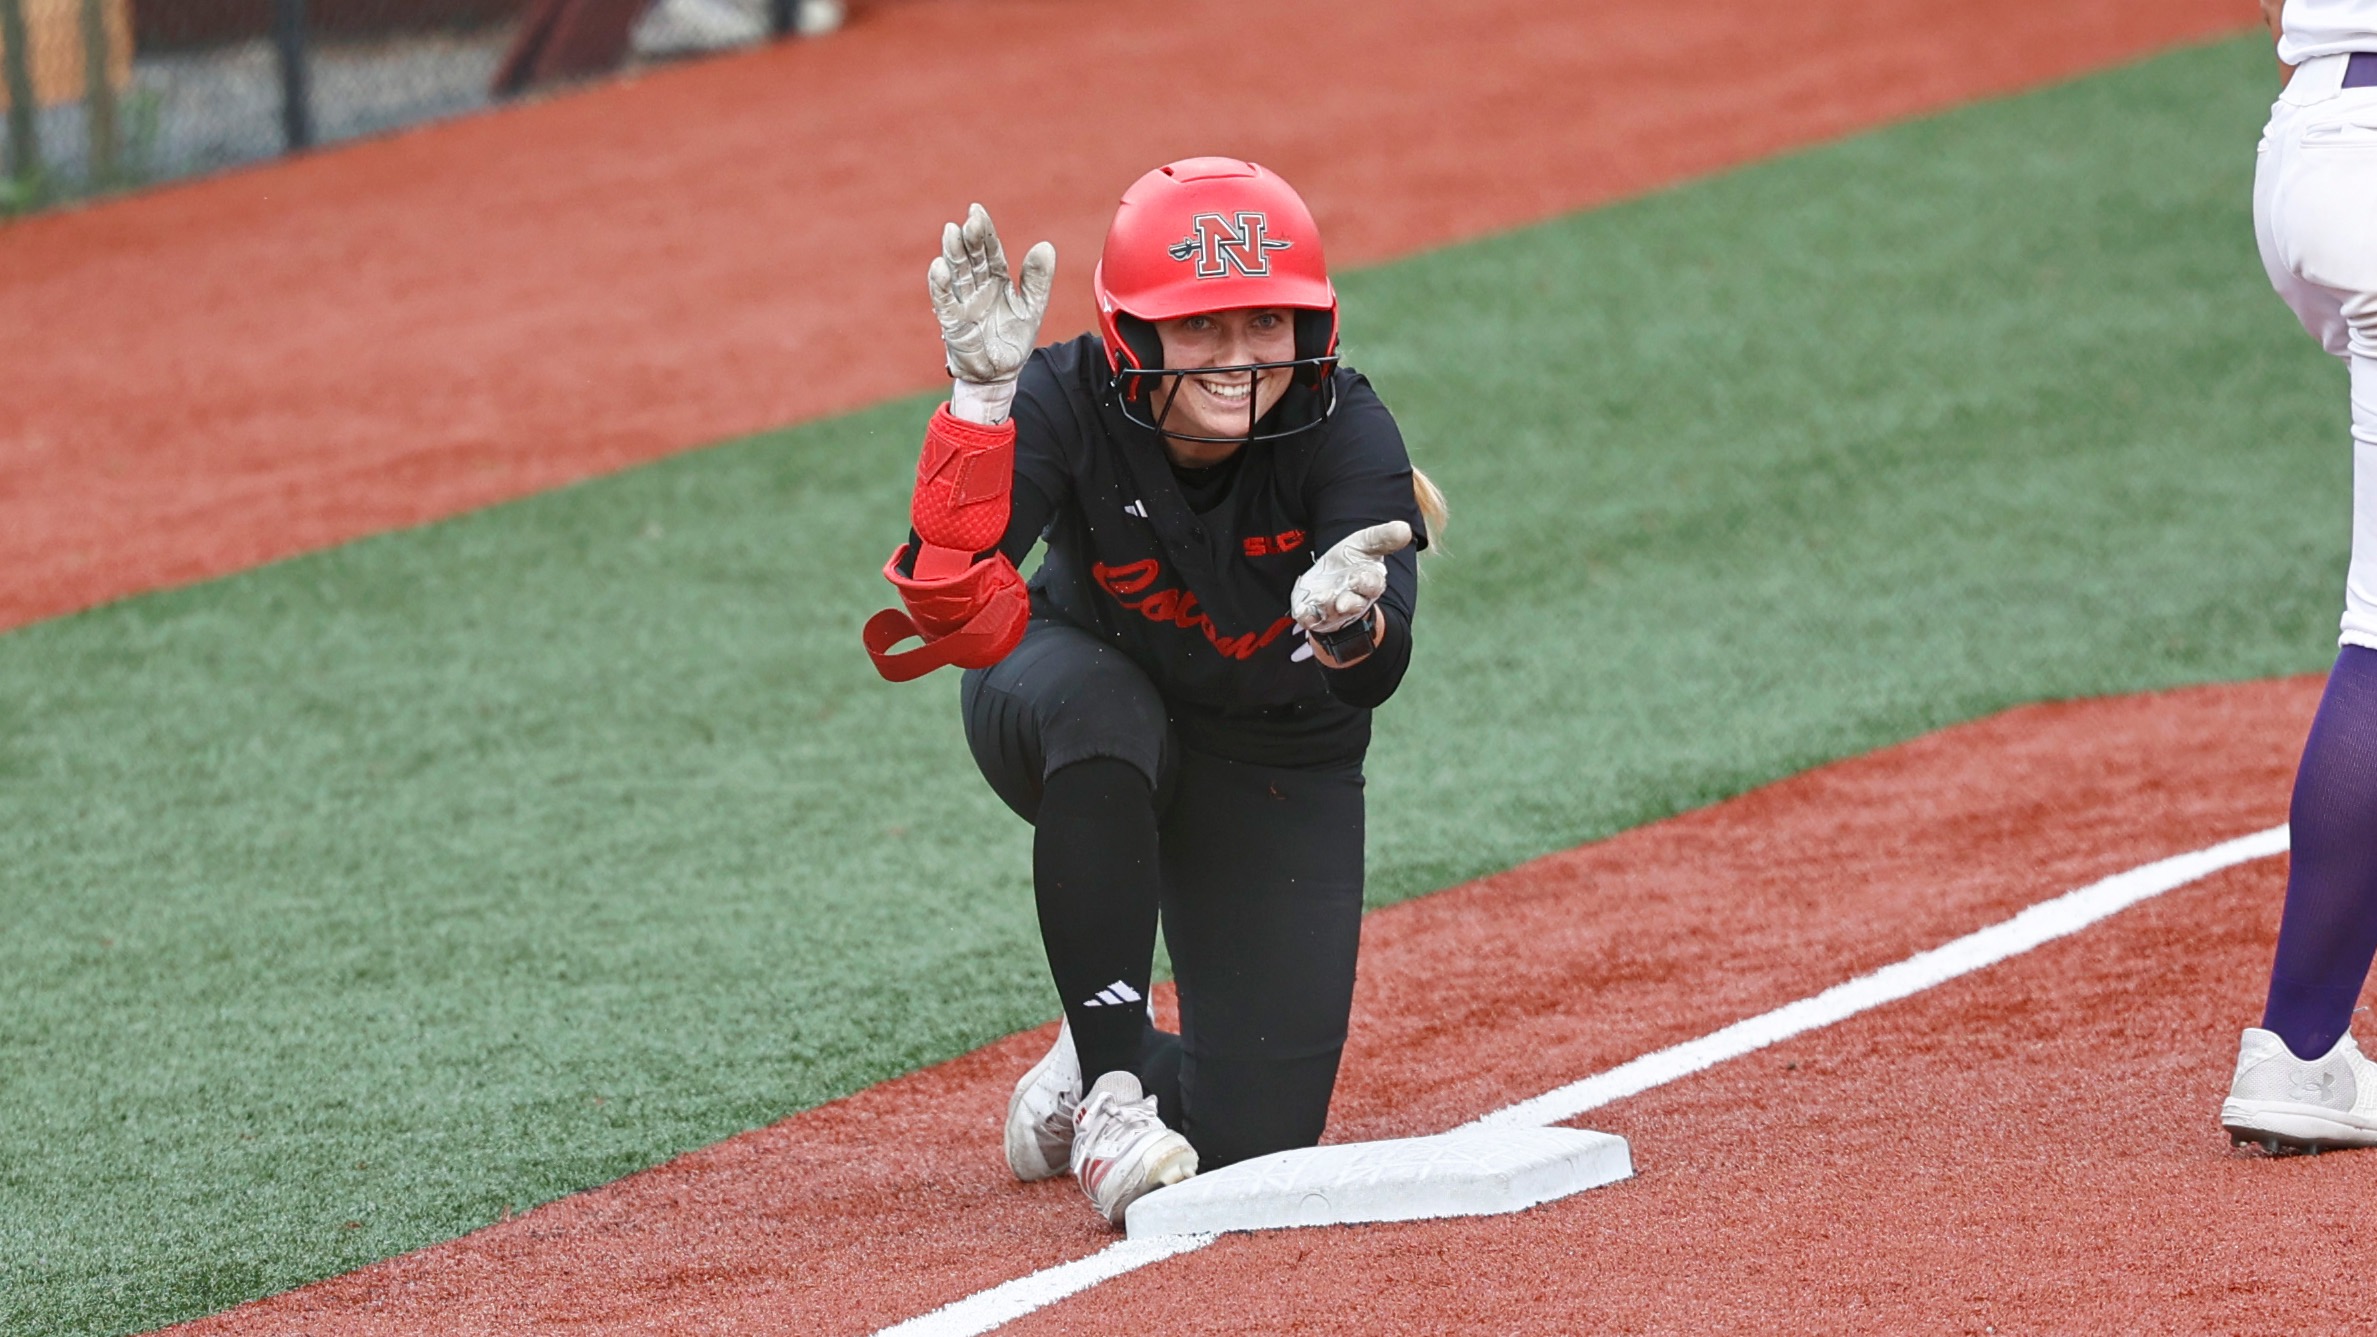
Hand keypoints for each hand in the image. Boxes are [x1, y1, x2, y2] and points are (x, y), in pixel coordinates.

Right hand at [928, 203, 1054, 385]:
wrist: (1001, 373)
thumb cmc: (1014, 338)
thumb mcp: (1032, 307)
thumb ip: (1037, 279)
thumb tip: (1045, 246)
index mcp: (996, 280)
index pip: (989, 252)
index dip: (984, 232)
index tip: (977, 211)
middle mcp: (977, 288)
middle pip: (971, 259)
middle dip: (970, 240)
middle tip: (969, 220)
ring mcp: (963, 304)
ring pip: (957, 274)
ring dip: (952, 254)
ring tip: (951, 232)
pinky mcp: (953, 323)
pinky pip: (945, 302)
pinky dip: (940, 286)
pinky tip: (939, 268)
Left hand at [1291, 521, 1412, 632]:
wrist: (1330, 580)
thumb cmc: (1352, 563)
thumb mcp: (1366, 544)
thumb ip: (1383, 537)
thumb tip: (1405, 528)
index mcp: (1369, 582)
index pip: (1373, 584)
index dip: (1368, 582)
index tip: (1362, 577)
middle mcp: (1353, 599)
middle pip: (1354, 604)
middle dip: (1349, 603)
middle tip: (1343, 602)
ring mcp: (1332, 609)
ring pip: (1331, 612)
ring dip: (1327, 608)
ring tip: (1322, 602)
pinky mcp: (1313, 613)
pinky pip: (1310, 618)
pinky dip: (1307, 616)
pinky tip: (1303, 612)